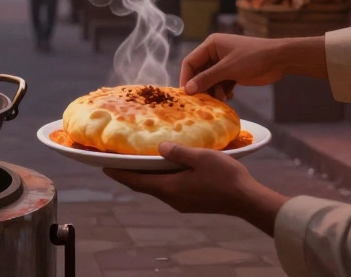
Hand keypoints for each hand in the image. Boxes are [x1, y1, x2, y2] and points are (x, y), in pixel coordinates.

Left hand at [104, 143, 288, 233]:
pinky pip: (168, 189)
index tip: (103, 167)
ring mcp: (181, 202)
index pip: (136, 181)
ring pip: (156, 188)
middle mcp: (171, 198)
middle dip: (129, 174)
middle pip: (143, 185)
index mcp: (169, 188)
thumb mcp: (201, 157)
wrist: (246, 199)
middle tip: (116, 162)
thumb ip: (178, 152)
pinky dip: (159, 179)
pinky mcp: (191, 202)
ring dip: (145, 176)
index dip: (118, 173)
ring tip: (137, 162)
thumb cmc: (225, 177)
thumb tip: (160, 147)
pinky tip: (164, 168)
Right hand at [179, 33, 283, 98]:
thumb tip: (187, 89)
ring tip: (222, 98)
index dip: (186, 78)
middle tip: (204, 102)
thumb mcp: (228, 68)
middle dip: (202, 87)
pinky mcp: (233, 72)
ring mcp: (224, 63)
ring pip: (210, 81)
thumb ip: (207, 78)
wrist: (279, 59)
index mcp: (211, 45)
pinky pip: (220, 84)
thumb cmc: (253, 58)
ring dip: (214, 91)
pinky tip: (229, 96)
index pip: (190, 62)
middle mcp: (215, 53)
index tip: (186, 95)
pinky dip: (222, 91)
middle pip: (199, 73)